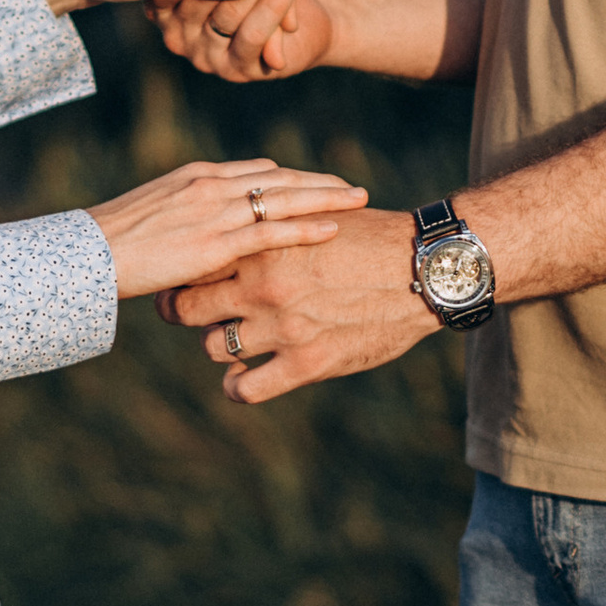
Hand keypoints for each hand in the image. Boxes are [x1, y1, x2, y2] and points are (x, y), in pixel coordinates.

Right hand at [86, 159, 366, 303]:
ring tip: (359, 199)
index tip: (318, 182)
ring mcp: (216, 211)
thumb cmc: (113, 242)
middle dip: (320, 182)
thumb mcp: (155, 218)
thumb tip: (204, 235)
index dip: (293, 178)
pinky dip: (306, 227)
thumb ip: (186, 218)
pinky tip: (333, 228)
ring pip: (285, 198)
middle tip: (353, 187)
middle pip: (281, 177)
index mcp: (198, 176)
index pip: (258, 171)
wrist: (89, 253)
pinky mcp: (216, 243)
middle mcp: (212, 185)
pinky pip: (272, 230)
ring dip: (327, 198)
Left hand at [160, 207, 433, 401]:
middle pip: (188, 307)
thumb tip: (242, 223)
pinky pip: (246, 388)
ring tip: (230, 340)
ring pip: (212, 347)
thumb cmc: (371, 239)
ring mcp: (283, 327)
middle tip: (189, 312)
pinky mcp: (307, 363)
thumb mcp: (314, 217)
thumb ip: (272, 226)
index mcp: (263, 245)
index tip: (185, 276)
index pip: (196, 261)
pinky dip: (236, 387)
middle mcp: (264, 286)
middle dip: (182, 310)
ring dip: (216, 345)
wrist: (422, 271)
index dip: (184, 270)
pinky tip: (241, 379)